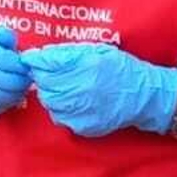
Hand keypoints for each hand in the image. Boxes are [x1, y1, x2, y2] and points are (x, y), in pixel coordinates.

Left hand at [22, 41, 176, 137]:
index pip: (48, 63)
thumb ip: (70, 52)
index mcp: (88, 65)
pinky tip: (72, 102)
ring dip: (50, 93)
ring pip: (49, 101)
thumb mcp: (98, 51)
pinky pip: (59, 117)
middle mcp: (84, 88)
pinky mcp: (84, 125)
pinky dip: (60, 109)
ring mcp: (83, 109)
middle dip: (42, 77)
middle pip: (45, 83)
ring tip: (62, 87)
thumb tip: (43, 54)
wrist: (144, 96)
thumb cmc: (122, 69)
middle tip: (49, 73)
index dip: (36, 60)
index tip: (32, 59)